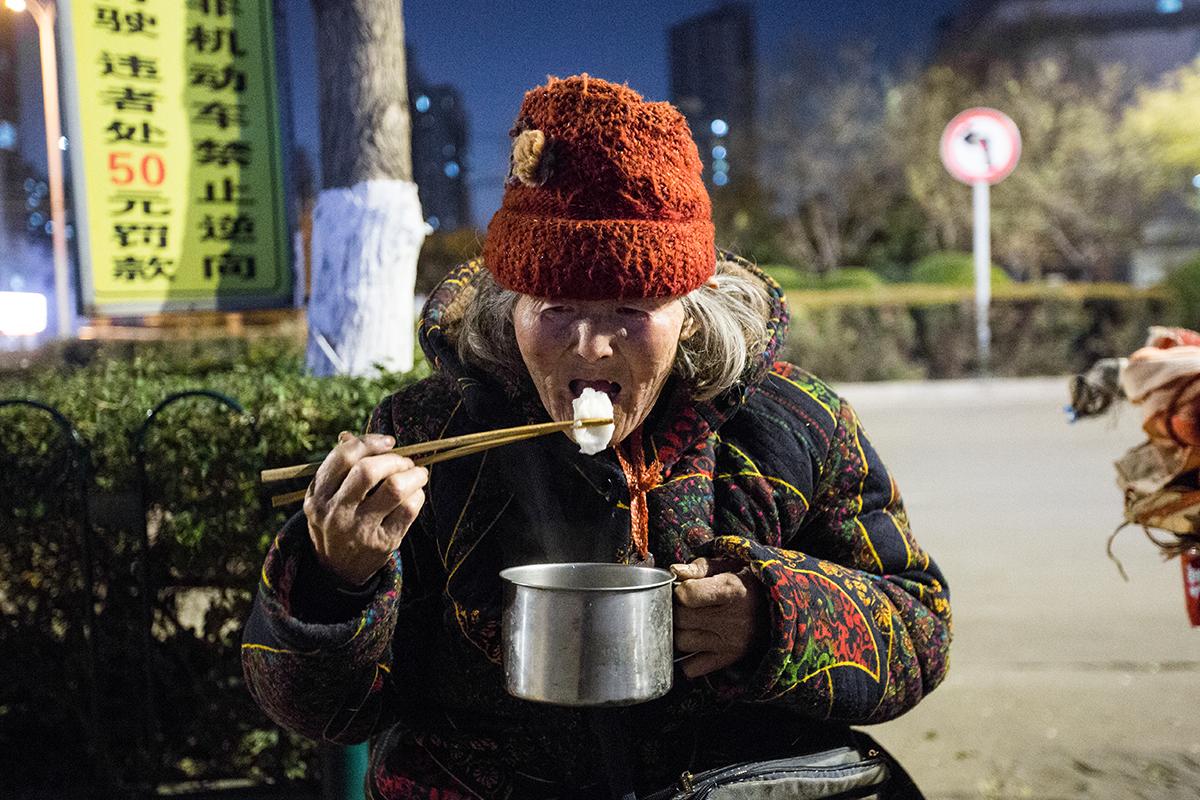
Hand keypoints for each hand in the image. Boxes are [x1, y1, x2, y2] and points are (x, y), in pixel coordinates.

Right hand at [303, 431, 427, 586]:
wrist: (337, 571)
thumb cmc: (337, 520)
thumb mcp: (327, 497)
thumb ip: (338, 467)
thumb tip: (349, 435)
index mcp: (318, 496)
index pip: (343, 457)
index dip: (370, 442)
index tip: (389, 442)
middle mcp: (335, 513)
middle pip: (368, 471)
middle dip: (394, 459)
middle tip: (405, 462)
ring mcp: (359, 530)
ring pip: (394, 489)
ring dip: (413, 475)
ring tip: (417, 474)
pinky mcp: (383, 543)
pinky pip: (409, 509)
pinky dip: (419, 495)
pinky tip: (415, 495)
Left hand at [671, 557, 765, 678]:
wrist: (778, 607)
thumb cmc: (748, 582)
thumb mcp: (729, 566)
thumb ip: (700, 568)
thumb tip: (674, 571)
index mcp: (732, 590)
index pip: (687, 594)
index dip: (679, 589)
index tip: (684, 588)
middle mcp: (732, 619)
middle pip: (680, 618)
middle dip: (675, 609)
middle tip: (682, 605)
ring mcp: (730, 643)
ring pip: (682, 642)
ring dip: (679, 631)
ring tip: (688, 621)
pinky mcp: (728, 659)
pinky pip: (692, 667)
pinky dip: (686, 658)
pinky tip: (693, 642)